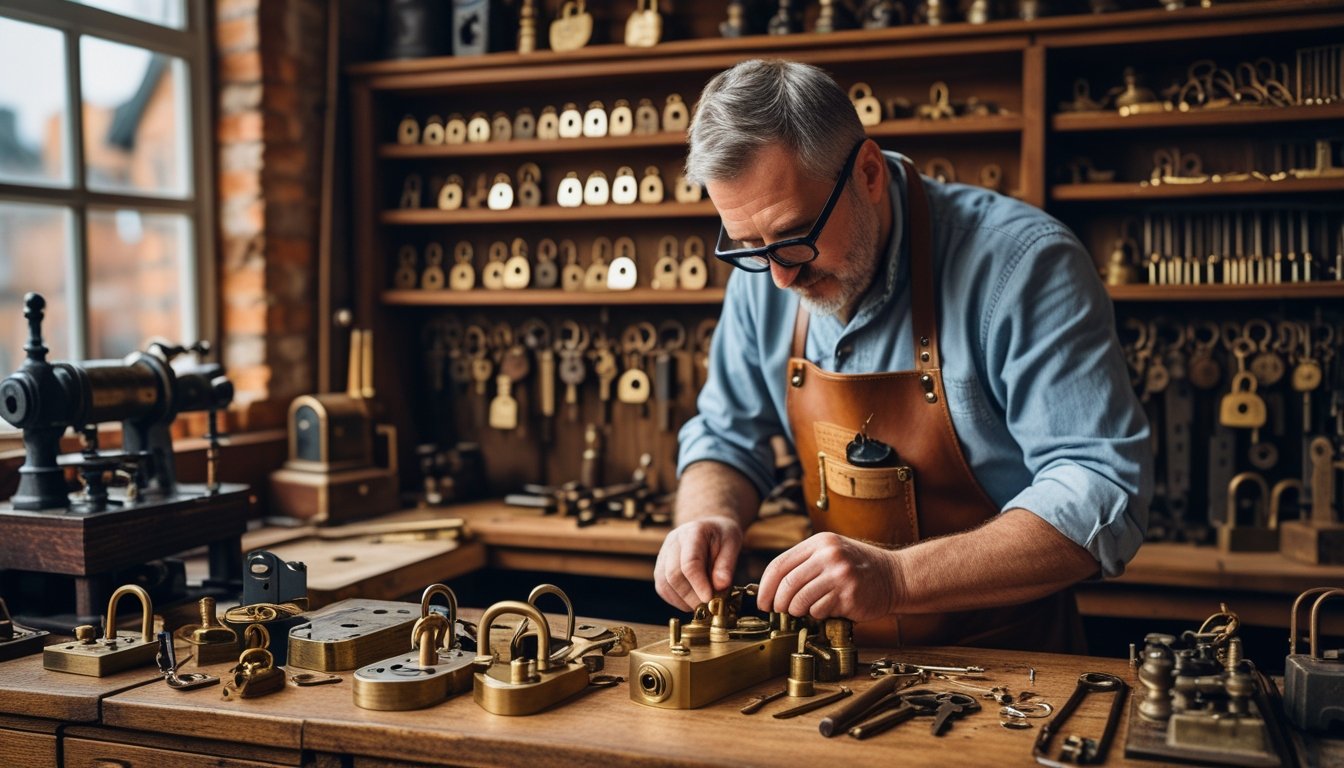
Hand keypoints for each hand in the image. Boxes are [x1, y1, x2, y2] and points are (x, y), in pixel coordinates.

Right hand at [654, 517, 743, 610]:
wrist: (709, 528)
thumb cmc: (722, 535)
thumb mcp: (732, 543)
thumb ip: (727, 564)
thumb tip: (720, 586)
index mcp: (693, 533)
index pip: (690, 562)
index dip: (698, 584)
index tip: (710, 599)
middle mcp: (673, 542)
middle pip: (673, 575)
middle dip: (690, 596)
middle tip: (708, 607)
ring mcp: (663, 554)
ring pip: (663, 583)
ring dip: (682, 600)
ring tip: (701, 606)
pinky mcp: (660, 566)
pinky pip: (662, 588)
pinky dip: (675, 600)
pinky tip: (690, 602)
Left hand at [756, 532, 902, 622]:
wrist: (895, 576)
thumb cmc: (858, 568)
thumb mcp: (831, 553)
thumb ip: (805, 564)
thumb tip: (772, 588)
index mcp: (819, 542)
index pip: (779, 565)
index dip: (765, 587)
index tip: (763, 602)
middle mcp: (828, 555)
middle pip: (786, 585)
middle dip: (779, 603)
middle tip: (780, 611)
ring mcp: (839, 575)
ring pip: (800, 600)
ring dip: (797, 611)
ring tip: (805, 610)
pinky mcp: (848, 595)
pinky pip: (819, 610)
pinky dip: (818, 614)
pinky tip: (828, 609)